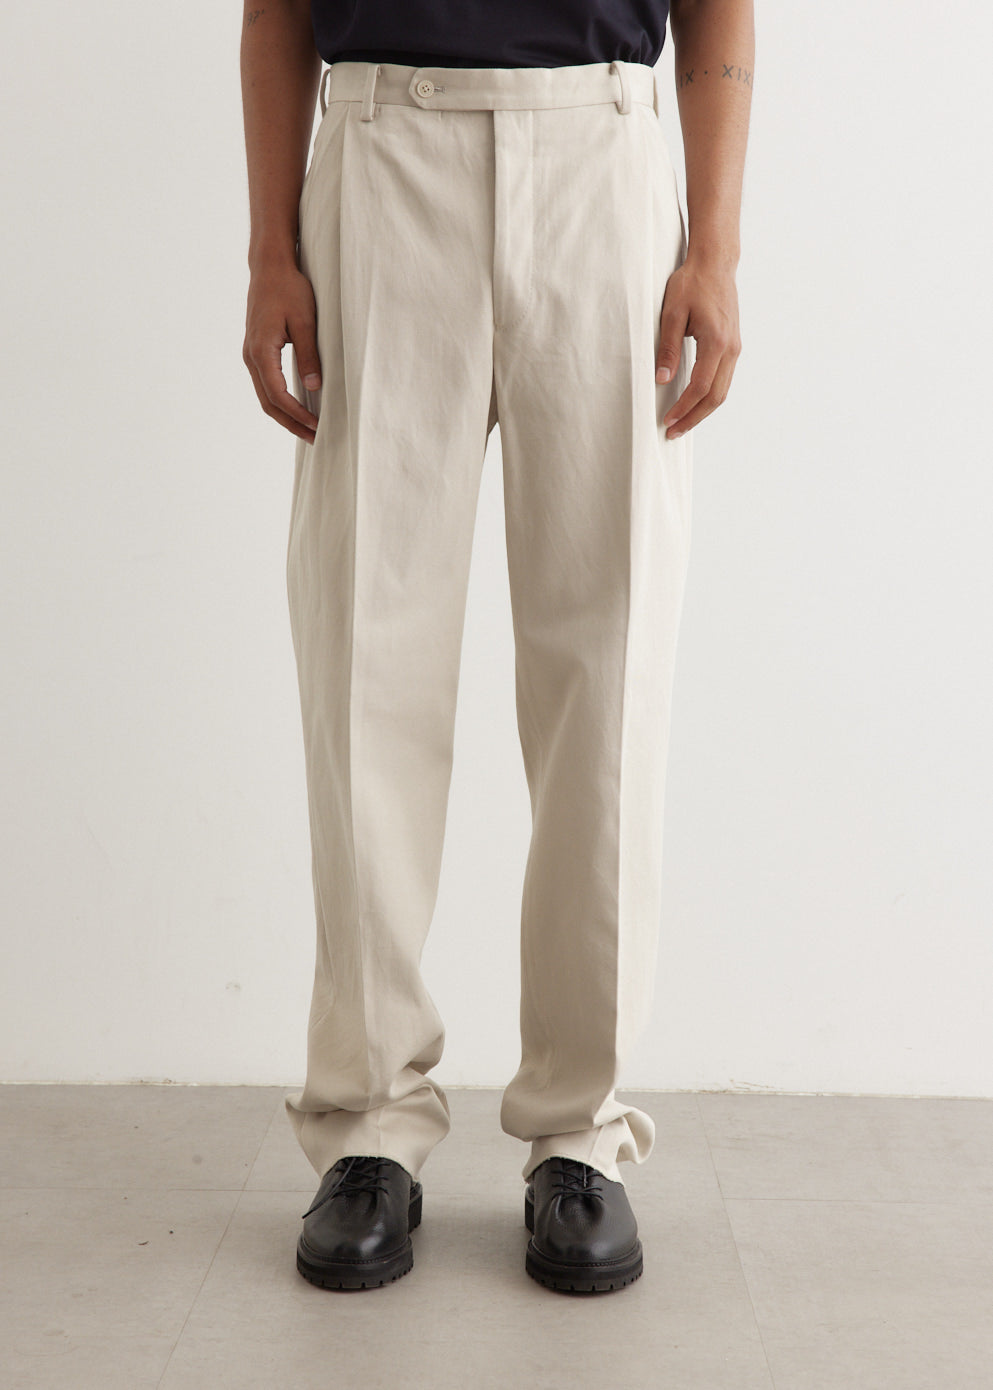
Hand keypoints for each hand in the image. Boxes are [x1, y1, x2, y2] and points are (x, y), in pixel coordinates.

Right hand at [243, 259, 321, 442]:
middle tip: (315, 439)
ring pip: (265, 396)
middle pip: (268, 403)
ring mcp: (251, 355)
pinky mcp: (256, 352)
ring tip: (308, 429)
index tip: (317, 427)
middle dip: (291, 424)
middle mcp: (251, 356)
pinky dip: (280, 401)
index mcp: (261, 351)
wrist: (269, 267)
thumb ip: (309, 356)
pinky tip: (297, 408)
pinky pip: (265, 384)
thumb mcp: (306, 322)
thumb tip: (314, 388)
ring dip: (285, 416)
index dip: (297, 415)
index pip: (278, 395)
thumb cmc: (289, 289)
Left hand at [655, 256, 741, 439]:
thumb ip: (667, 348)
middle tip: (673, 432)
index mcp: (716, 342)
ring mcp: (735, 347)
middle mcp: (731, 348)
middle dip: (694, 418)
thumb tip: (661, 380)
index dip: (683, 408)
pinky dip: (709, 396)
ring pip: (722, 391)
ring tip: (681, 422)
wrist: (715, 263)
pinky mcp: (733, 345)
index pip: (700, 387)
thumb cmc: (691, 283)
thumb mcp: (671, 314)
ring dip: (702, 410)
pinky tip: (694, 402)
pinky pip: (724, 379)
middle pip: (716, 397)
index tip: (667, 420)